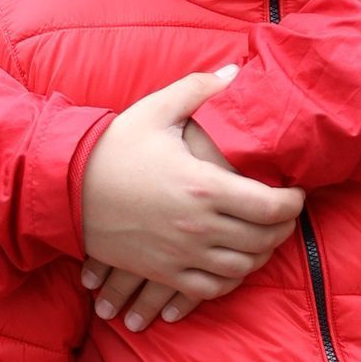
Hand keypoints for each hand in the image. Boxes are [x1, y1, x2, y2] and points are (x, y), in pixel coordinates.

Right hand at [79, 67, 302, 332]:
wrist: (64, 189)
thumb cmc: (112, 147)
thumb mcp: (155, 110)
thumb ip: (199, 89)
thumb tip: (235, 71)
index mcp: (204, 186)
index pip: (270, 207)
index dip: (293, 203)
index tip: (296, 193)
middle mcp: (198, 227)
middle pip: (263, 240)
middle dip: (283, 229)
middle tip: (286, 215)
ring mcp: (180, 254)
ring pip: (241, 268)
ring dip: (260, 255)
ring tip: (264, 237)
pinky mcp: (163, 271)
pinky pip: (210, 289)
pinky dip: (229, 280)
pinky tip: (234, 264)